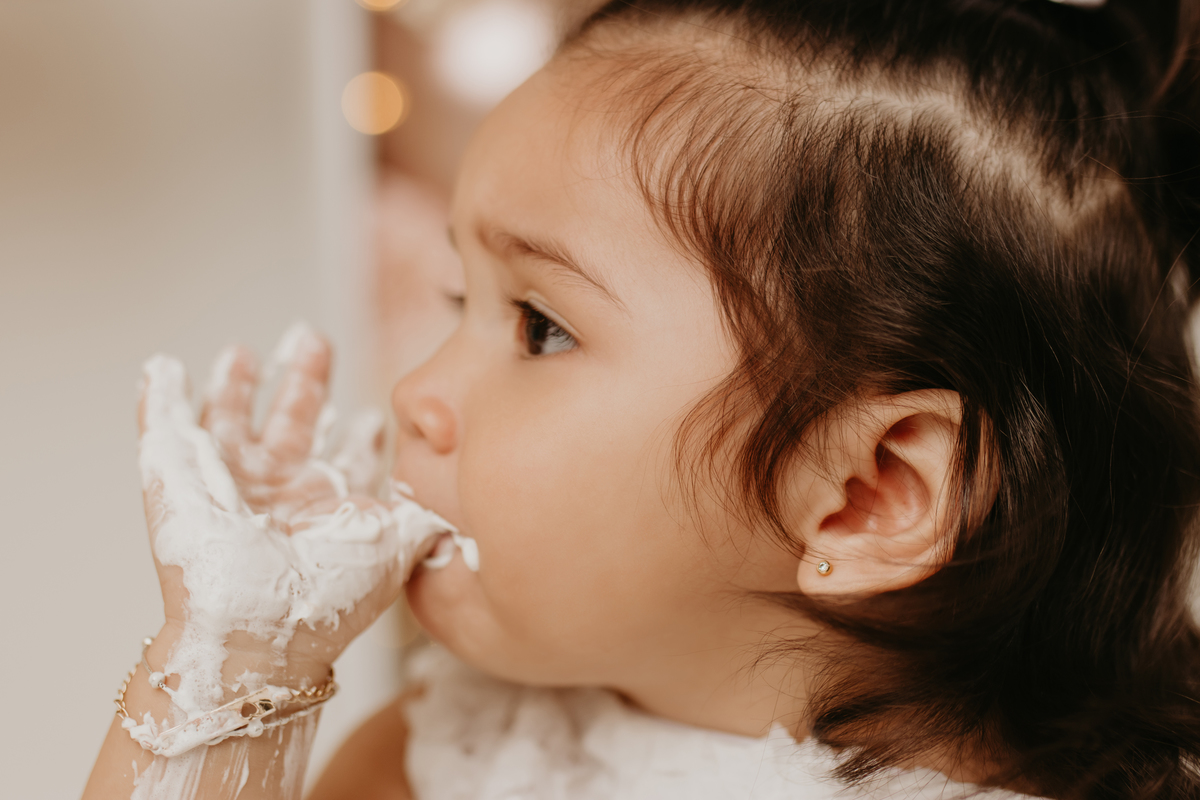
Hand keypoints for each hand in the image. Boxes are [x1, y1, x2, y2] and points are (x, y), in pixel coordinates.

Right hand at [137, 325, 449, 716]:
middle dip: (305, 382)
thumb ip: (431, 514)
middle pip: (294, 424)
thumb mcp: (398, 545)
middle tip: (313, 339)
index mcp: (330, 507)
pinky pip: (162, 426)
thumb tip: (463, 499)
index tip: (375, 415)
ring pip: (230, 421)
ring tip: (242, 352)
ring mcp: (228, 483)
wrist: (260, 630)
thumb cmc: (331, 598)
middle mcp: (282, 492)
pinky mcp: (176, 475)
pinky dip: (159, 398)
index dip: (361, 437)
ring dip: (236, 386)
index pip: (347, 462)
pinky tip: (162, 369)